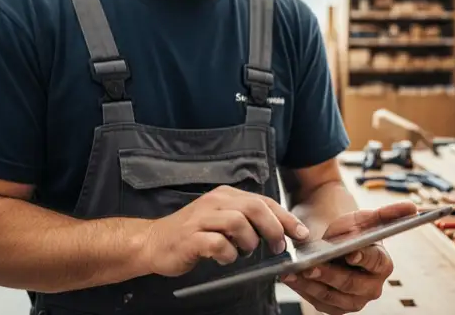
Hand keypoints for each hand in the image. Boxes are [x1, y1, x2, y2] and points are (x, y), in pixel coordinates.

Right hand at [143, 185, 309, 276]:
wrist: (154, 242)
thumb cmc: (192, 234)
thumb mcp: (222, 220)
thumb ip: (247, 221)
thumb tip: (280, 232)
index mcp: (226, 195)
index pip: (263, 201)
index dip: (286, 217)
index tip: (301, 233)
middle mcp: (215, 202)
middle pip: (254, 207)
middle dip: (273, 228)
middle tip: (278, 247)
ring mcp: (201, 218)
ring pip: (238, 222)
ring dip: (249, 241)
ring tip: (245, 251)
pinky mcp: (190, 238)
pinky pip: (217, 243)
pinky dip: (228, 254)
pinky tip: (226, 259)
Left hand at [281, 201, 416, 313]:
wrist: (334, 244)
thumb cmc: (351, 232)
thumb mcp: (364, 219)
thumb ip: (387, 213)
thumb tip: (412, 207)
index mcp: (383, 265)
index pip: (375, 263)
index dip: (363, 258)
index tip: (350, 253)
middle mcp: (371, 287)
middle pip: (350, 284)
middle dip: (329, 274)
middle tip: (310, 266)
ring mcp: (354, 301)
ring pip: (331, 296)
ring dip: (310, 284)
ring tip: (293, 273)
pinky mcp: (336, 308)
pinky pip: (319, 303)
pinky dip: (304, 290)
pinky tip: (292, 279)